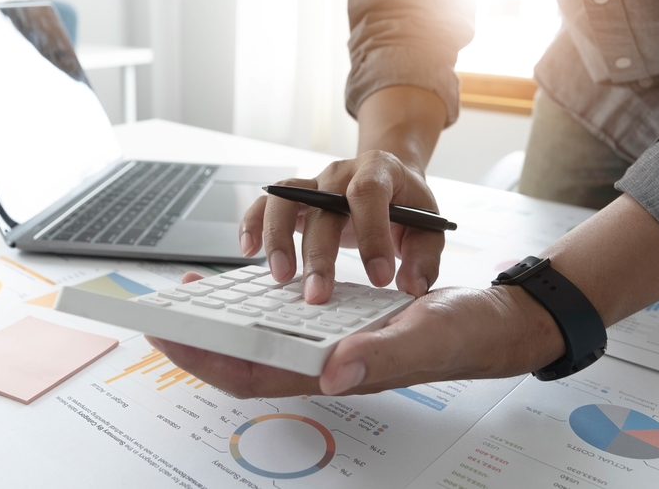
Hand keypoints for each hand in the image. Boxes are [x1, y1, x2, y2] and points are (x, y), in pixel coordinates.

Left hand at [145, 273, 564, 397]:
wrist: (494, 322)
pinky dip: (261, 302)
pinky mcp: (342, 325)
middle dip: (201, 339)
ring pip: (265, 339)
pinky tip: (254, 283)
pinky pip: (288, 321)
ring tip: (199, 294)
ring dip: (227, 320)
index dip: (204, 358)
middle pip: (247, 359)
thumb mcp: (426, 336)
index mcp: (337, 370)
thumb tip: (330, 372)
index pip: (253, 374)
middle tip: (165, 311)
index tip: (164, 334)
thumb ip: (380, 356)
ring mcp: (332, 344)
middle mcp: (327, 361)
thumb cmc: (465, 334)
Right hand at [239, 151, 443, 303]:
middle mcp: (340, 173)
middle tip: (318, 295)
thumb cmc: (406, 204)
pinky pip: (265, 204)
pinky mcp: (295, 197)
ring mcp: (313, 183)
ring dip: (278, 238)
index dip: (372, 235)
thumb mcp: (428, 226)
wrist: (388, 177)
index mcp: (379, 171)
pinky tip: (249, 250)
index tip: (379, 279)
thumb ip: (424, 257)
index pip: (369, 195)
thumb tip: (411, 286)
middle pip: (322, 207)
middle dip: (319, 255)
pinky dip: (252, 224)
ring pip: (285, 199)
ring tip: (280, 275)